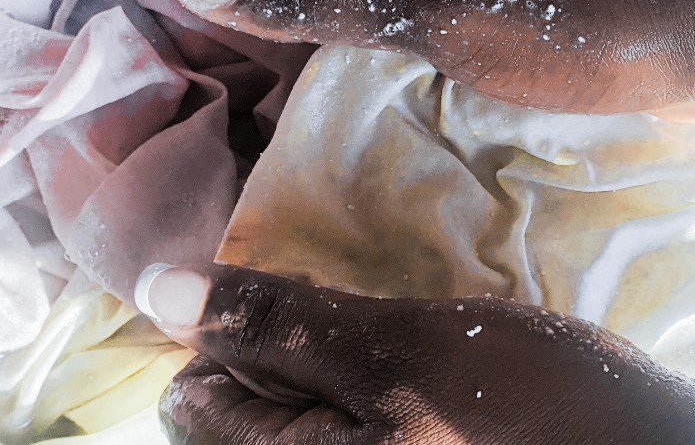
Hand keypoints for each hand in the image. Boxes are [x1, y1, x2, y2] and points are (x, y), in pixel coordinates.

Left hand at [136, 263, 694, 443]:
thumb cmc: (526, 411)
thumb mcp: (396, 352)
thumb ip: (277, 327)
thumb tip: (162, 289)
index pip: (197, 403)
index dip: (223, 332)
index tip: (278, 285)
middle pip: (248, 407)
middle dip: (277, 343)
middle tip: (336, 300)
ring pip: (302, 406)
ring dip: (320, 352)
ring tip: (372, 318)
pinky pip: (350, 415)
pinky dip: (356, 372)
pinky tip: (397, 349)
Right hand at [165, 0, 694, 118]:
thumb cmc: (590, 0)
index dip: (228, 6)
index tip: (192, 82)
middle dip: (270, 45)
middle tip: (229, 129)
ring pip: (351, 7)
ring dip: (314, 67)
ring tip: (270, 135)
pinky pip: (398, 29)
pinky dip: (366, 71)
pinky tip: (343, 114)